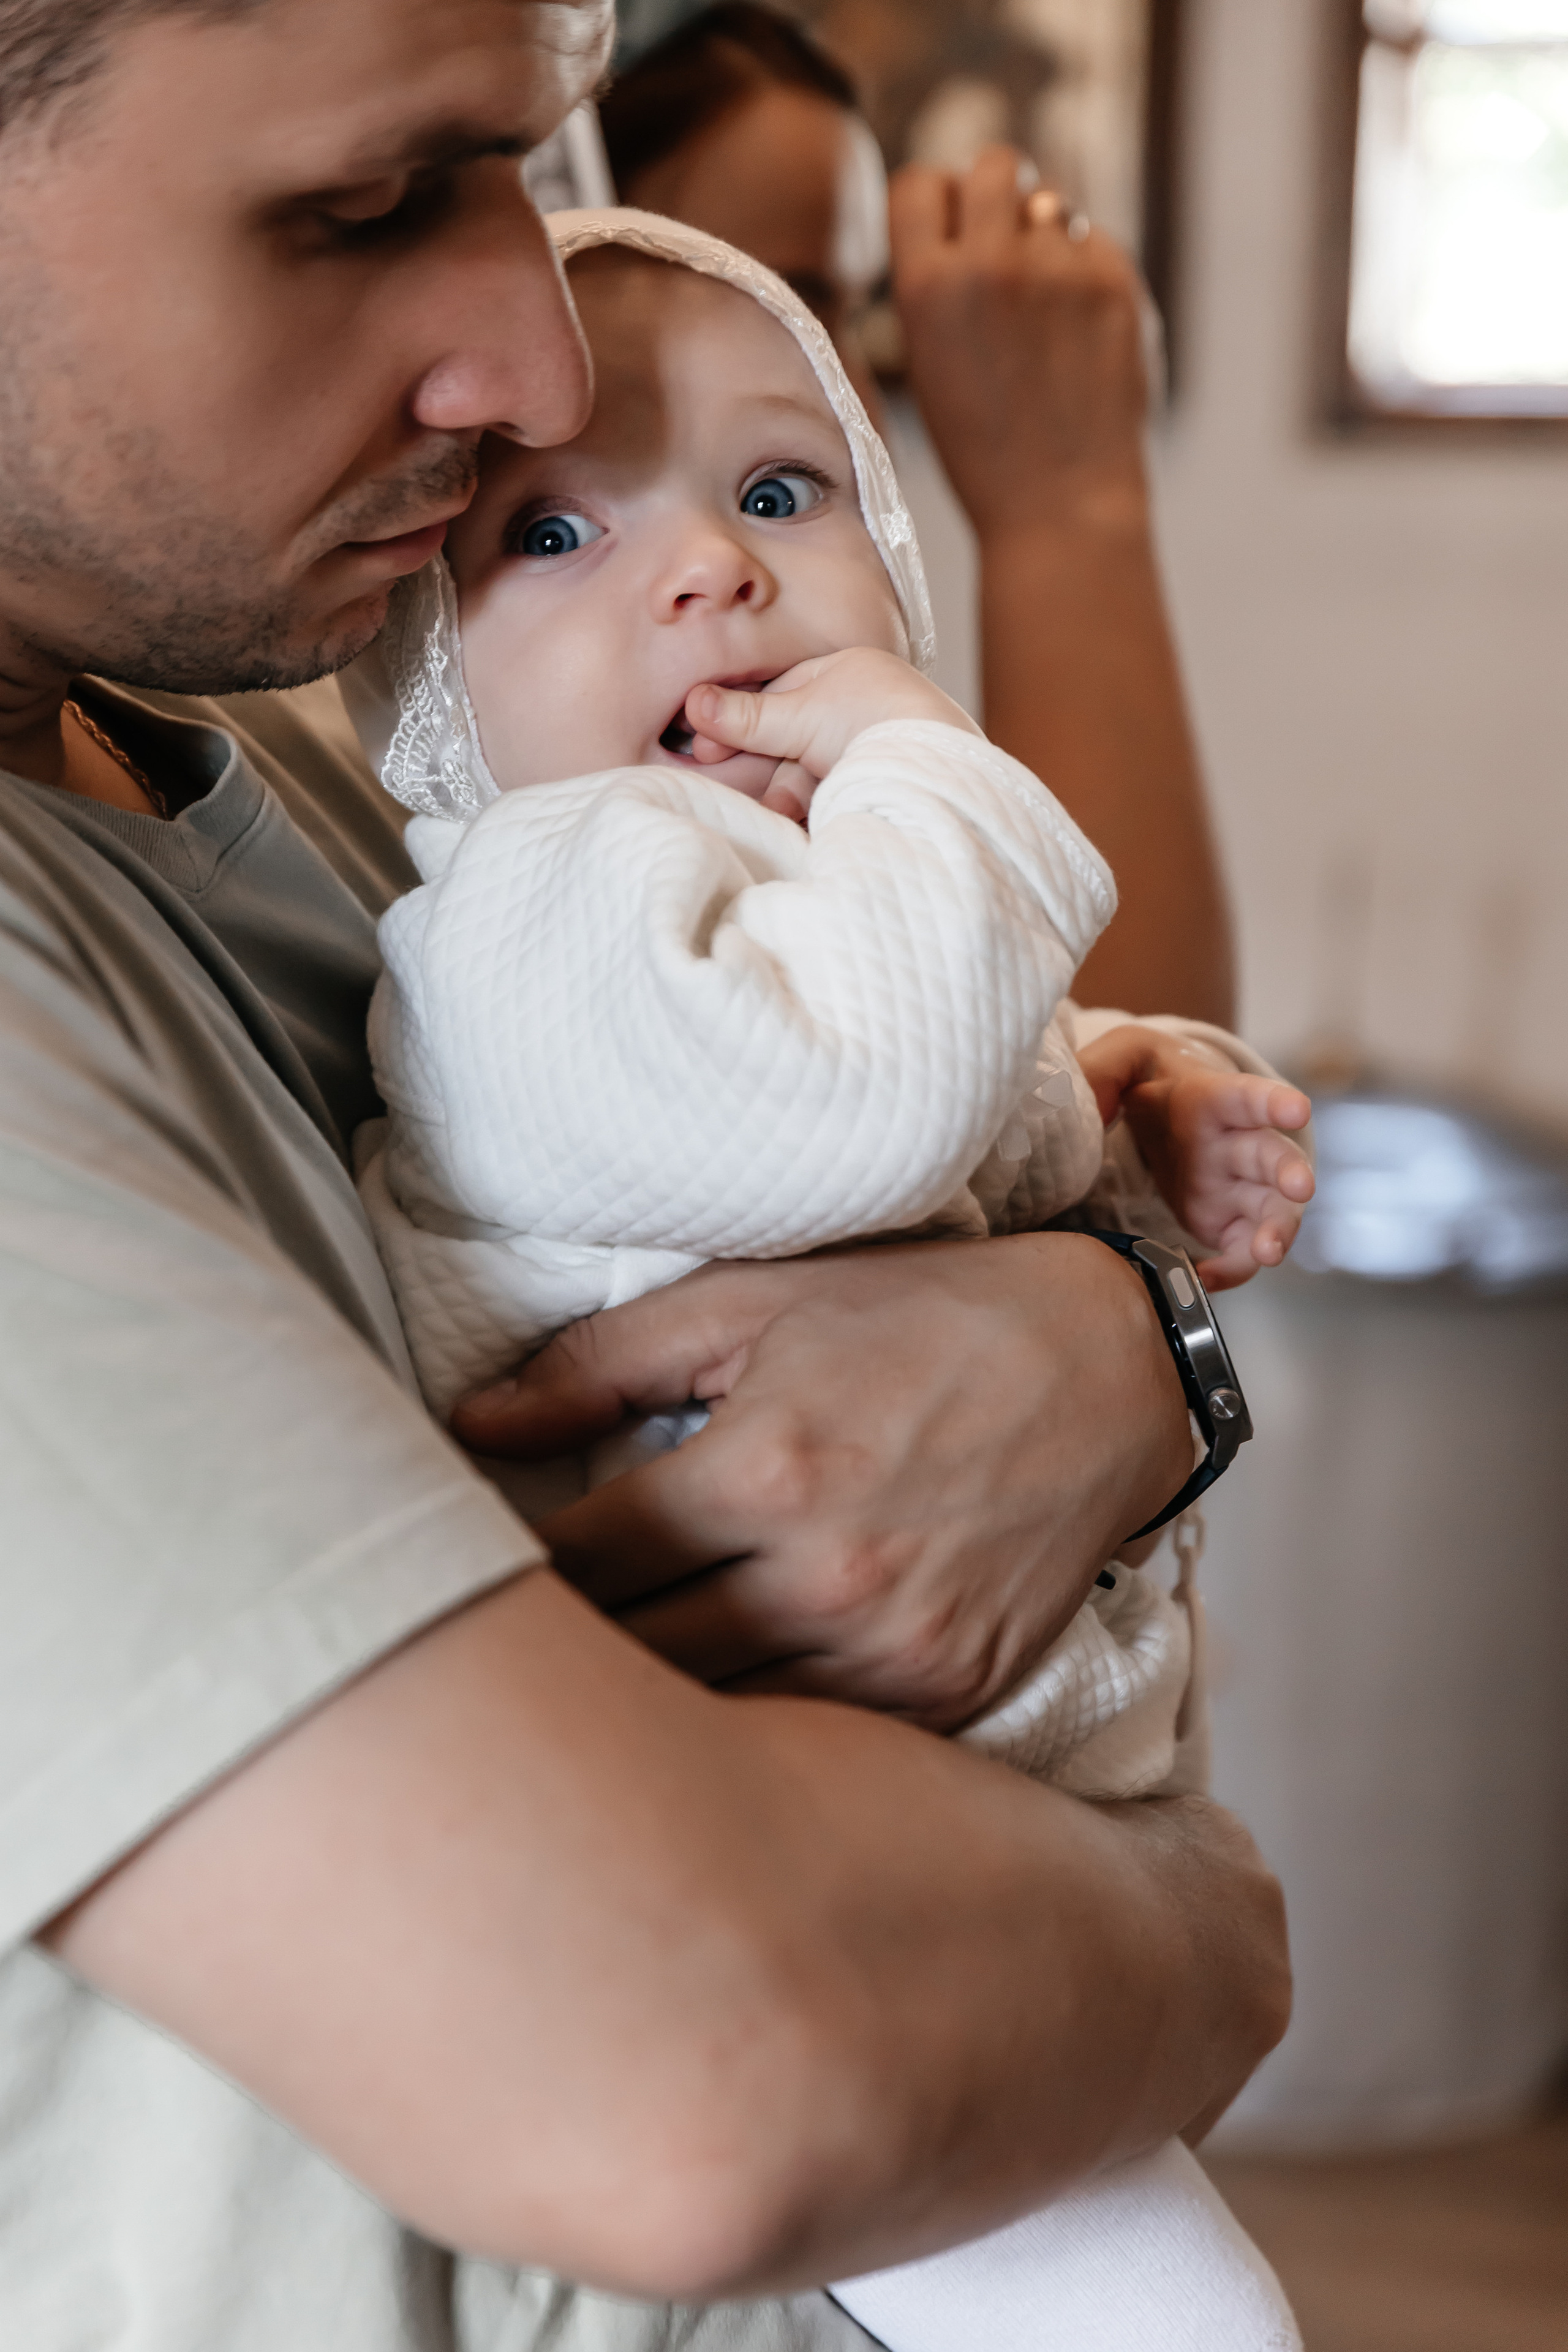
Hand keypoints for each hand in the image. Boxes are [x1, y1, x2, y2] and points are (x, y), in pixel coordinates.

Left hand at [453, 1233, 1192, 1729]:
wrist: (1112, 1367)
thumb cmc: (923, 1316)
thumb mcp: (755, 1300)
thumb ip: (600, 1363)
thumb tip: (467, 1424)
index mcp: (764, 1472)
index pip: (581, 1566)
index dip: (510, 1573)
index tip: (473, 1572)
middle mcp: (826, 1579)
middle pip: (633, 1666)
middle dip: (562, 1658)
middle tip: (509, 1648)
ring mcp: (894, 1655)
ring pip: (715, 1729)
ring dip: (649, 1710)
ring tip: (593, 1693)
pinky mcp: (949, 1699)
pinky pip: (815, 1748)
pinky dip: (756, 1735)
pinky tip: (715, 1708)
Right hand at [685, 647, 979, 822]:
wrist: (940, 773)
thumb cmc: (874, 725)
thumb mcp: (801, 718)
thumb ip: (747, 717)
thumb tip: (694, 704)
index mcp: (850, 672)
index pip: (781, 693)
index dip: (741, 723)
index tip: (705, 752)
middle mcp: (866, 704)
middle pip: (795, 737)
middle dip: (769, 768)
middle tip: (747, 792)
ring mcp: (879, 745)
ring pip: (815, 771)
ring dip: (793, 794)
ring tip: (785, 815)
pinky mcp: (888, 783)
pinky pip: (838, 794)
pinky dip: (821, 809)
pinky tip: (809, 824)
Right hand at [890, 145, 1152, 543]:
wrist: (1060, 507)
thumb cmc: (985, 451)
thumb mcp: (928, 364)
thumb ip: (937, 283)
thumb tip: (963, 211)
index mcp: (926, 287)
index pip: (919, 182)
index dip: (934, 202)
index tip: (947, 230)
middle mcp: (990, 263)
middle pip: (993, 164)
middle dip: (995, 193)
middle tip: (1002, 243)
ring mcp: (1059, 269)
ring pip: (1049, 201)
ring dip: (1043, 236)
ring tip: (1043, 304)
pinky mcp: (1115, 281)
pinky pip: (1094, 239)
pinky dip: (1086, 270)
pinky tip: (1078, 329)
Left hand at [1079, 1025, 1314, 1290]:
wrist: (1155, 1118)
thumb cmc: (1145, 1083)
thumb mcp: (1121, 1063)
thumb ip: (1100, 1071)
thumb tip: (1070, 1097)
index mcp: (1212, 1101)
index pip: (1246, 1096)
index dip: (1273, 1102)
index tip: (1296, 1109)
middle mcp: (1235, 1143)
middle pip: (1272, 1156)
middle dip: (1289, 1172)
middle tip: (1299, 1188)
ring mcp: (1236, 1186)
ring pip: (1271, 1209)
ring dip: (1276, 1230)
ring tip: (1268, 1252)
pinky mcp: (1227, 1220)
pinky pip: (1241, 1251)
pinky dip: (1232, 1269)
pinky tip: (1203, 1278)